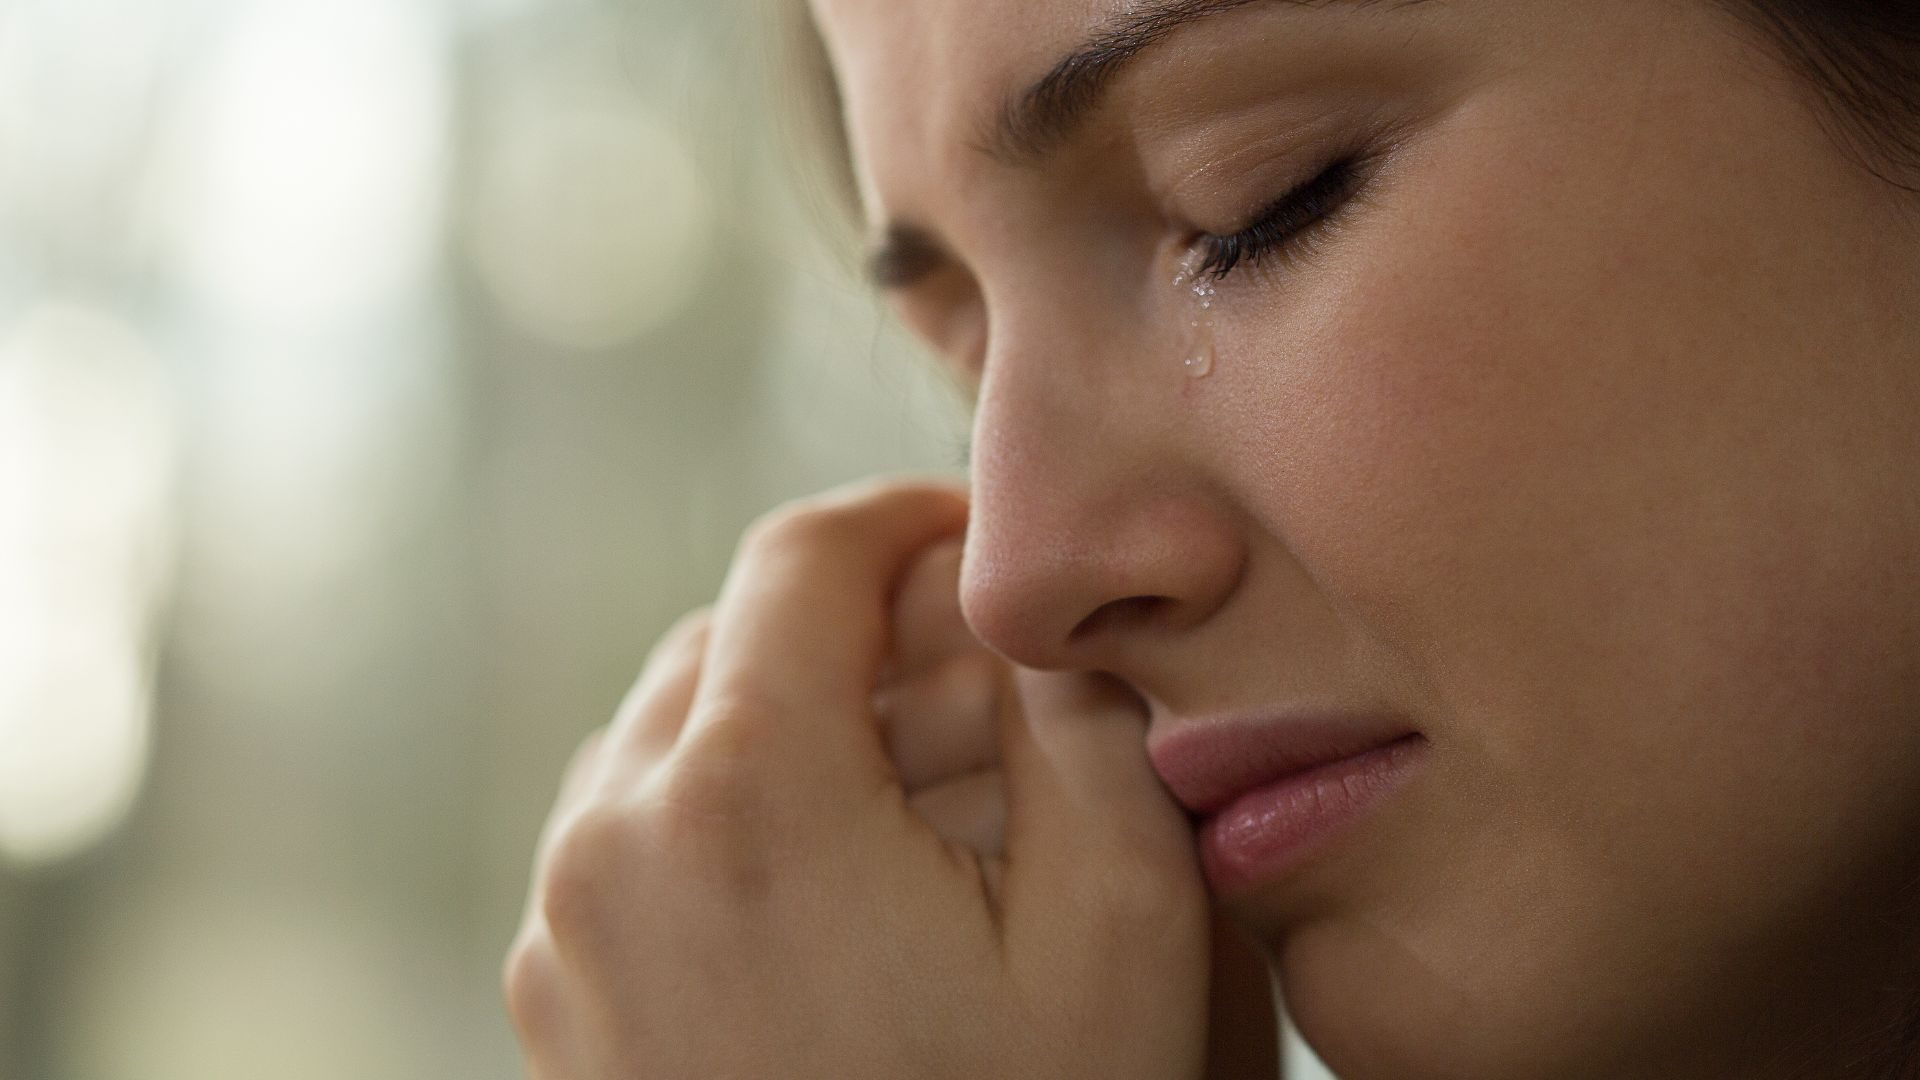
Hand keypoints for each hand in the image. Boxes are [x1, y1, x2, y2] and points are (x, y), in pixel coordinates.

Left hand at [504, 479, 1218, 1078]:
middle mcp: (611, 843)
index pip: (803, 559)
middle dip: (864, 636)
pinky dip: (737, 812)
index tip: (980, 540)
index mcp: (741, 795)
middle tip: (987, 693)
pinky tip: (846, 887)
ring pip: (677, 734)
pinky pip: (638, 836)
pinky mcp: (559, 1005)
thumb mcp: (1119, 927)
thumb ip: (1082, 721)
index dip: (906, 521)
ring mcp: (564, 933)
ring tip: (929, 799)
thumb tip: (1029, 613)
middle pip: (734, 640)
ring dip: (799, 723)